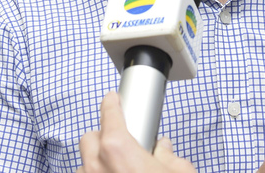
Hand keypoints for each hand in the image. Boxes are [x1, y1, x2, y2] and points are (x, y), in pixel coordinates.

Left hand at [78, 91, 264, 172]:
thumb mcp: (180, 172)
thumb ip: (170, 157)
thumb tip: (165, 150)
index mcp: (117, 148)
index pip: (108, 113)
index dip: (111, 103)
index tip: (112, 99)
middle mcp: (97, 165)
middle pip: (89, 138)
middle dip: (103, 136)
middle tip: (121, 142)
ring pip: (85, 164)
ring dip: (97, 163)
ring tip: (118, 170)